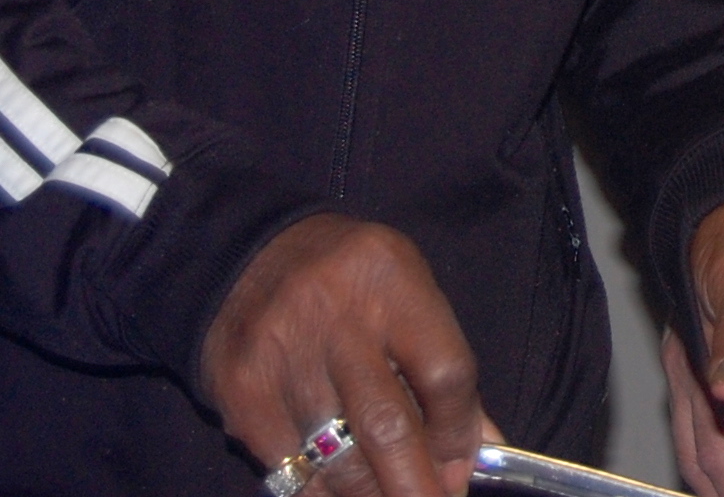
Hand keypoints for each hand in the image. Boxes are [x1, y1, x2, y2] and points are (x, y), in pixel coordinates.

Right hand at [199, 213, 484, 496]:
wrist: (250, 255)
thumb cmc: (350, 281)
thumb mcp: (407, 292)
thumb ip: (440, 364)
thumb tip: (478, 445)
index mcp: (393, 281)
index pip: (444, 371)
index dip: (458, 432)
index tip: (462, 471)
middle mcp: (338, 316)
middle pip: (388, 425)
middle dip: (416, 485)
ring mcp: (283, 354)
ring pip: (337, 456)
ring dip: (370, 494)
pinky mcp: (240, 389)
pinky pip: (288, 466)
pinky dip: (322, 491)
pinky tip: (340, 493)